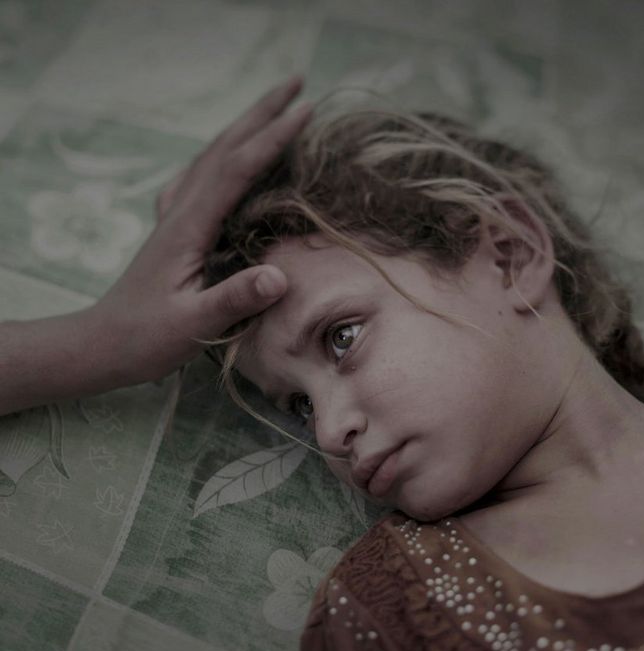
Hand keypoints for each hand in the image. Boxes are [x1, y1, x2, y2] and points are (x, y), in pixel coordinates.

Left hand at [88, 75, 310, 384]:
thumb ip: (234, 299)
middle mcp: (180, 210)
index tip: (307, 112)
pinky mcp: (174, 228)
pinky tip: (225, 157)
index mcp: (189, 227)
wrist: (103, 343)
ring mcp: (174, 216)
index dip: (273, 139)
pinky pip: (200, 176)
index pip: (237, 170)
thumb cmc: (147, 338)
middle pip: (225, 148)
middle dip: (262, 112)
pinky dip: (222, 154)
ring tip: (273, 107)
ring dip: (245, 126)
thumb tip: (280, 276)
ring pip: (213, 156)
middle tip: (298, 83)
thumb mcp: (194, 324)